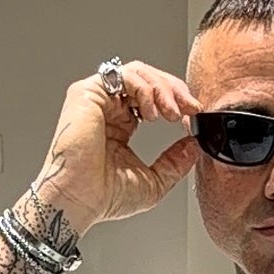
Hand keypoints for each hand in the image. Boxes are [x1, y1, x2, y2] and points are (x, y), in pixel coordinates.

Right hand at [30, 62, 198, 237]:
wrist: (79, 201)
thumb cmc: (103, 196)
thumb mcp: (154, 181)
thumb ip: (175, 162)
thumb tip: (194, 146)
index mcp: (120, 125)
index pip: (152, 97)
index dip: (176, 102)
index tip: (193, 116)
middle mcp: (107, 109)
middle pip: (147, 79)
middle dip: (175, 90)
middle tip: (190, 108)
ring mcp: (96, 99)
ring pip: (137, 73)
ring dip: (162, 89)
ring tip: (172, 113)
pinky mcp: (86, 93)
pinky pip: (123, 76)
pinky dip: (144, 88)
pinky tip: (152, 112)